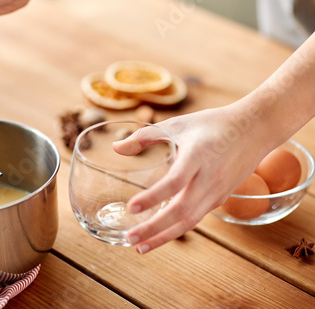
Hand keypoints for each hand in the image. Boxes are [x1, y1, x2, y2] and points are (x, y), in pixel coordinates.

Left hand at [113, 106, 269, 253]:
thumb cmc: (213, 124)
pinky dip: (177, 229)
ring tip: (141, 247)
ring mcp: (216, 191)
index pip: (174, 182)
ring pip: (190, 221)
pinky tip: (160, 235)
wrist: (255, 129)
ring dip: (164, 237)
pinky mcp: (220, 198)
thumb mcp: (178, 124)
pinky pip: (196, 218)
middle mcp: (209, 178)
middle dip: (154, 228)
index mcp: (197, 155)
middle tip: (131, 238)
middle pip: (181, 211)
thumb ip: (145, 136)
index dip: (152, 197)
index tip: (131, 207)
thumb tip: (116, 148)